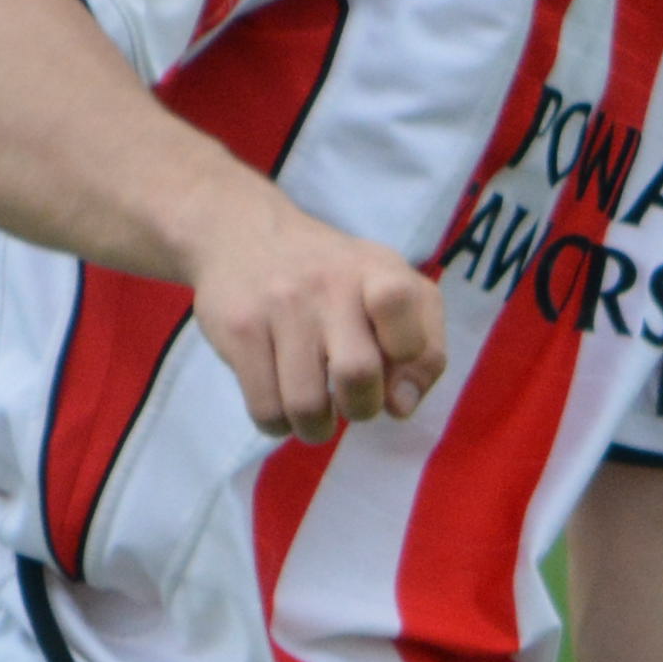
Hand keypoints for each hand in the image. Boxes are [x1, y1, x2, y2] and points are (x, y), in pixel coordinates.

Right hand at [186, 188, 451, 440]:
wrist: (242, 234)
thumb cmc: (333, 276)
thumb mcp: (390, 287)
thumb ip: (423, 348)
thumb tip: (402, 406)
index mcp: (376, 270)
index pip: (399, 300)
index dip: (408, 348)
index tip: (396, 359)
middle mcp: (328, 283)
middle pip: (356, 373)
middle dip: (361, 408)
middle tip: (352, 401)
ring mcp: (280, 306)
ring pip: (306, 405)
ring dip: (316, 427)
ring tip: (315, 413)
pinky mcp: (239, 331)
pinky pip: (265, 409)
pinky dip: (279, 425)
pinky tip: (282, 404)